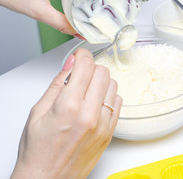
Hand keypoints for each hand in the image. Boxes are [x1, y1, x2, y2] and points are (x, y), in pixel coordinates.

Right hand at [10, 48, 121, 178]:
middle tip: (80, 76)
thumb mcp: (38, 112)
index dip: (82, 55)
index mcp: (69, 107)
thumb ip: (57, 84)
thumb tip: (70, 63)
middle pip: (103, 72)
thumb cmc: (38, 151)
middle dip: (91, 68)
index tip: (79, 55)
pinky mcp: (110, 133)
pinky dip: (108, 97)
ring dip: (101, 82)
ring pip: (113, 85)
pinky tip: (95, 104)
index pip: (86, 66)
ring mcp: (104, 125)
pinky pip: (118, 103)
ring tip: (87, 92)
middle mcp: (90, 115)